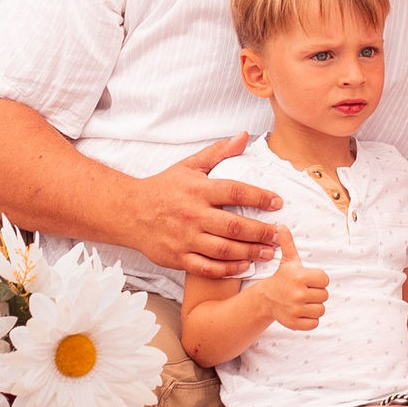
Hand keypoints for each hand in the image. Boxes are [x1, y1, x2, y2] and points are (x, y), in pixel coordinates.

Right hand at [131, 134, 283, 277]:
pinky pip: (207, 267)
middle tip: (278, 234)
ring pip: (224, 249)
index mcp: (198, 190)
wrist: (128, 212)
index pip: (235, 192)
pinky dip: (227, 270)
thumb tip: (243, 136)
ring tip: (268, 252)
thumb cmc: (163, 188)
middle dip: (261, 231)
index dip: (260, 197)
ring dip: (250, 252)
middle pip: (234, 226)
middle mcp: (192, 214)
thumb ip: (218, 153)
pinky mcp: (178, 257)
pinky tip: (244, 266)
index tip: (278, 202)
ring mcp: (185, 238)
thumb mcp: (189, 166)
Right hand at [252, 227, 330, 331]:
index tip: (309, 280)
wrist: (266, 298)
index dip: (319, 280)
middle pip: (324, 296)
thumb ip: (288, 243)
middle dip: (317, 293)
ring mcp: (295, 310)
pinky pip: (314, 324)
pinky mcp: (294, 323)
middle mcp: (298, 294)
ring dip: (314, 307)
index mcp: (300, 277)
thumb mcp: (287, 260)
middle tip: (304, 291)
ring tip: (303, 301)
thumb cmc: (282, 278)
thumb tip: (281, 226)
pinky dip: (310, 320)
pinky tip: (301, 312)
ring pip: (321, 310)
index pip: (325, 280)